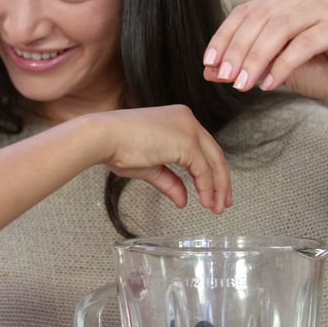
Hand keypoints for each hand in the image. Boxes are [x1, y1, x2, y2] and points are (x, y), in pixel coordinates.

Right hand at [88, 105, 230, 213]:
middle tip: (223, 202)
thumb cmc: (117, 146)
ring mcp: (189, 129)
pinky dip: (206, 187)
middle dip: (221, 182)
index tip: (214, 191)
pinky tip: (204, 201)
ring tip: (216, 207)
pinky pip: (203, 169)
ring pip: (214, 162)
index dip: (212, 171)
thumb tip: (183, 200)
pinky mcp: (187, 142)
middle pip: (215, 154)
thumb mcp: (150, 167)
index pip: (204, 147)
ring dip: (217, 188)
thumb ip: (169, 181)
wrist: (104, 137)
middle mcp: (187, 120)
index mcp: (178, 119)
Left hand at [202, 0, 327, 105]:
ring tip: (242, 84)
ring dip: (255, 58)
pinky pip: (303, 43)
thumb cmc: (324, 70)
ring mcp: (324, 6)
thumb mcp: (275, 68)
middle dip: (236, 50)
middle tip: (223, 76)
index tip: (208, 63)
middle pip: (258, 18)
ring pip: (278, 28)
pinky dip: (282, 65)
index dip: (224, 37)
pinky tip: (269, 84)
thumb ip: (246, 65)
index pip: (245, 12)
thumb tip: (209, 71)